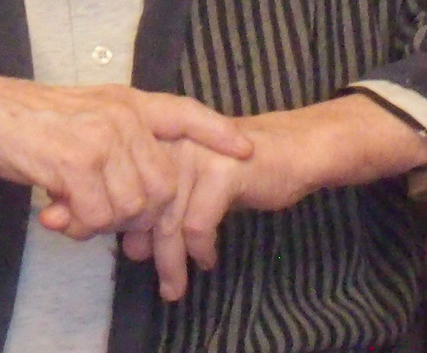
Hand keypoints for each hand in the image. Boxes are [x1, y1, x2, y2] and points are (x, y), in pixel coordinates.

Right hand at [0, 74, 253, 242]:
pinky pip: (99, 216)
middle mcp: (121, 114)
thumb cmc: (26, 121)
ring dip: (101, 222)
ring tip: (67, 211)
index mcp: (125, 100)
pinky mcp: (77, 161)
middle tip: (94, 218)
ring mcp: (101, 136)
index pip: (186, 111)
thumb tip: (141, 195)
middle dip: (137, 215)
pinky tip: (54, 213)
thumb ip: (118, 143)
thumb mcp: (84, 116)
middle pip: (161, 183)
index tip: (247, 148)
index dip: (218, 131)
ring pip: (132, 205)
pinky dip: (79, 226)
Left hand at [117, 96, 426, 301]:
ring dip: (174, 262)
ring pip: (171, 221)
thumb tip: (133, 247)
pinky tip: (209, 259)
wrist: (295, 149)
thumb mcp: (196, 184)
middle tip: (164, 285)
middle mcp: (172, 143)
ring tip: (177, 287)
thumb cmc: (242, 169)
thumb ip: (166, 208)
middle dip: (156, 254)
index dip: (132, 226)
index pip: (131, 189)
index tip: (139, 255)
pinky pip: (199, 224)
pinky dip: (202, 248)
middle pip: (149, 209)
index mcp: (160, 140)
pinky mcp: (221, 171)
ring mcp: (196, 155)